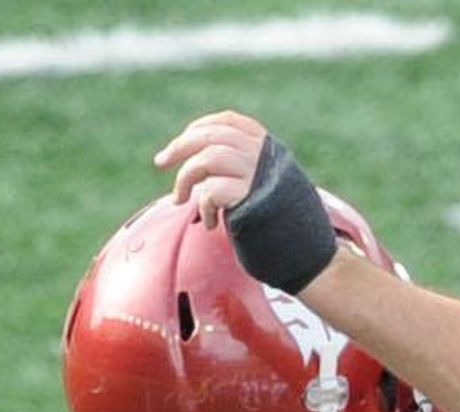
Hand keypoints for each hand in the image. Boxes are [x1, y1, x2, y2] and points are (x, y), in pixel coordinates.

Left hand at [156, 110, 272, 226]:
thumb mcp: (256, 179)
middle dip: (180, 146)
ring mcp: (255, 173)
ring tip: (179, 200)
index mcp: (261, 142)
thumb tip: (186, 155)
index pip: (226, 121)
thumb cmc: (270, 213)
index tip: (182, 140)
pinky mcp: (248, 198)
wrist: (299, 242)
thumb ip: (234, 161)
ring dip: (185, 178)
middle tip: (160, 162)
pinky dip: (203, 206)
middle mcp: (259, 152)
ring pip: (207, 159)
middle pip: (210, 136)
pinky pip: (212, 192)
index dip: (199, 127)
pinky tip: (210, 223)